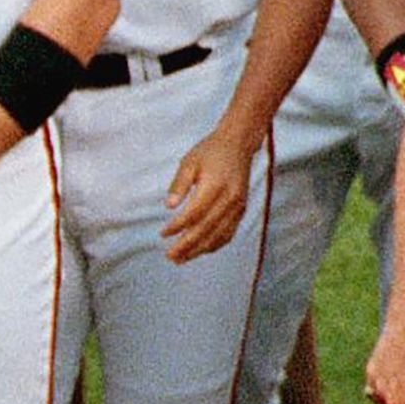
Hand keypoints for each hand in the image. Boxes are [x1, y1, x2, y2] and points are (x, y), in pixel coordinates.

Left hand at [163, 127, 257, 262]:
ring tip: (181, 259)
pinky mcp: (241, 209)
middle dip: (187, 246)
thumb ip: (179, 184)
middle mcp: (229, 199)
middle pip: (206, 229)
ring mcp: (238, 206)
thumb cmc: (210, 152)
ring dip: (199, 250)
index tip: (163, 234)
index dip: (178, 227)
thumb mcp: (189, 162)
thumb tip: (169, 206)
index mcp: (215, 186)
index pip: (194, 213)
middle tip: (170, 257)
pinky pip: (229, 233)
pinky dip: (215, 245)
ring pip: (218, 235)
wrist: (238, 144)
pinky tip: (201, 251)